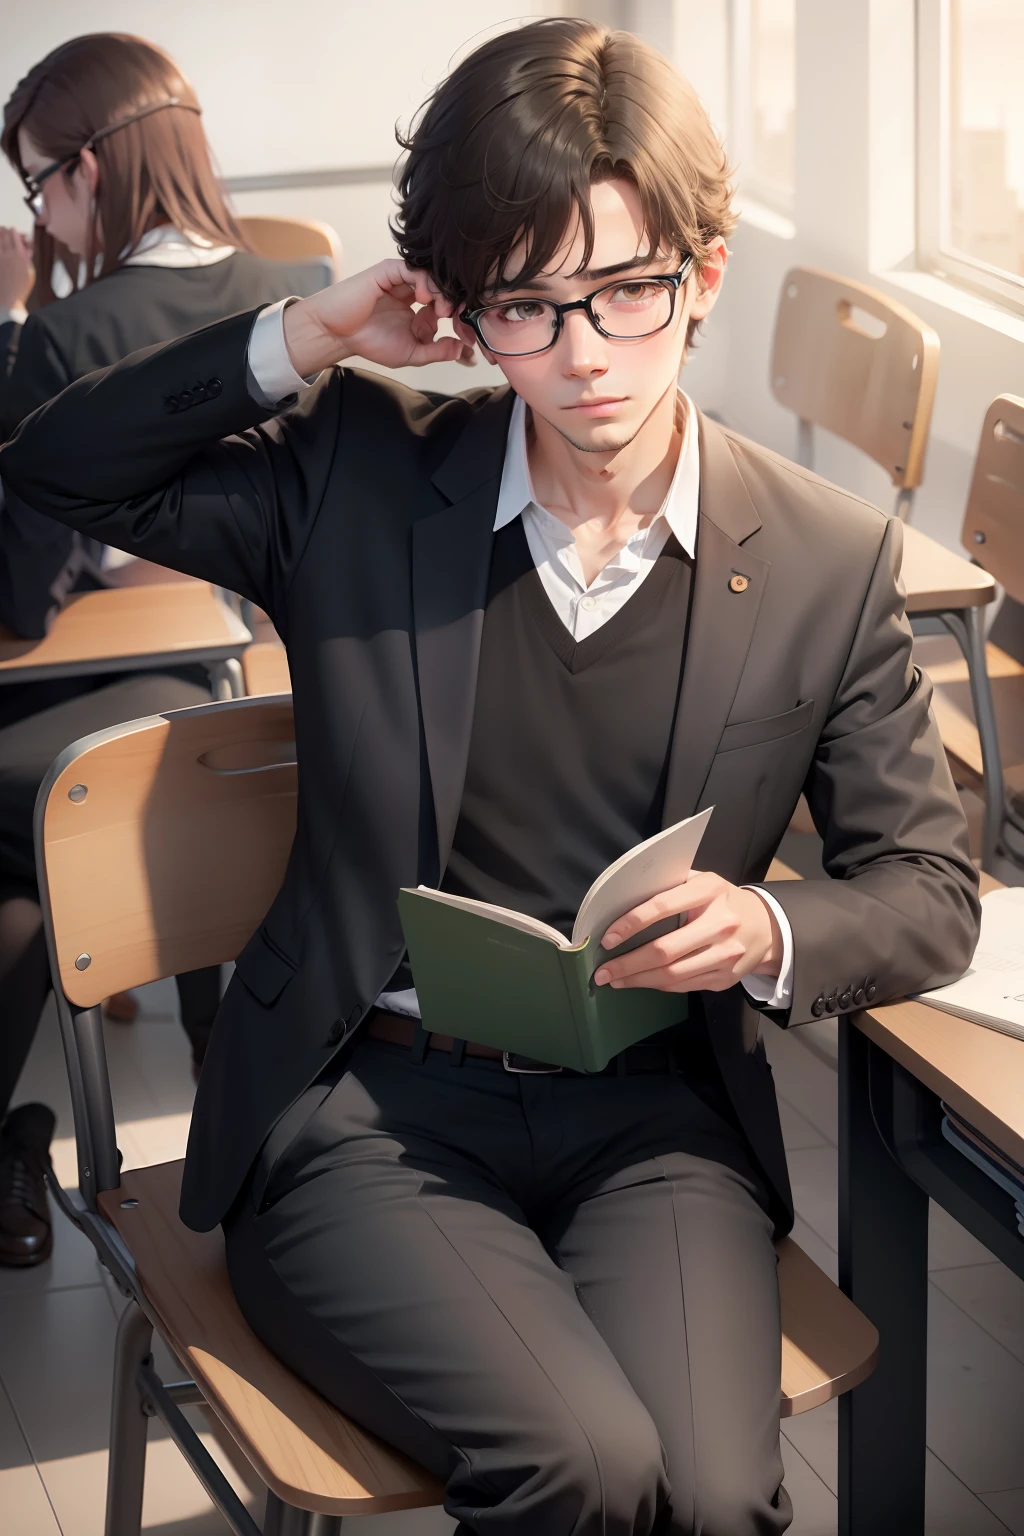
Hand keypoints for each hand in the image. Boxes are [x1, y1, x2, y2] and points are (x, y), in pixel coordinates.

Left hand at [0, 227, 33, 310]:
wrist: (9, 299)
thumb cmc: (21, 288)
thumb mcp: (30, 273)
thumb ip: (27, 259)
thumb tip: (27, 250)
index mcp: (20, 256)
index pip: (15, 235)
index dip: (14, 231)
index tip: (13, 230)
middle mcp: (8, 254)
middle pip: (4, 234)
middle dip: (5, 231)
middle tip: (5, 230)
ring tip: (0, 232)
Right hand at [281, 259, 476, 377]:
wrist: (337, 334)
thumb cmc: (369, 342)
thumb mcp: (410, 354)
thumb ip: (436, 351)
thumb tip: (461, 349)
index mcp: (420, 312)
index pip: (448, 307)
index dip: (459, 317)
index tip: (466, 331)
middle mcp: (413, 293)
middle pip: (444, 289)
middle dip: (454, 302)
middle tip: (457, 317)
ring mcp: (402, 281)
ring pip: (432, 276)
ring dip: (442, 291)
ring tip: (442, 309)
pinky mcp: (389, 272)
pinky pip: (412, 268)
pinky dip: (423, 279)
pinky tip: (423, 297)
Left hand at [593, 872, 782, 993]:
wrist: (766, 927)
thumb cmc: (722, 901)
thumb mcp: (702, 882)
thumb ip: (670, 885)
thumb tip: (624, 898)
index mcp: (710, 891)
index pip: (662, 907)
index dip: (631, 923)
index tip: (608, 938)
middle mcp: (720, 924)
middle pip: (664, 950)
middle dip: (627, 964)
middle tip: (602, 971)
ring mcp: (725, 954)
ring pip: (672, 974)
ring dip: (638, 980)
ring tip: (615, 980)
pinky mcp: (725, 978)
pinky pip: (683, 986)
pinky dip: (658, 985)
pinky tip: (641, 981)